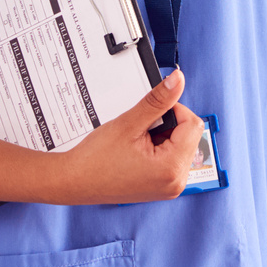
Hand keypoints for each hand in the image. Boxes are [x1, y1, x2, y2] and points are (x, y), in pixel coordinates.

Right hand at [52, 69, 205, 204]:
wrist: (73, 181)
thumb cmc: (96, 160)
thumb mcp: (130, 123)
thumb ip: (158, 100)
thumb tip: (178, 80)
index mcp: (172, 169)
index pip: (193, 125)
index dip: (173, 110)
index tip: (152, 113)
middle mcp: (176, 183)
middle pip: (189, 136)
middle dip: (168, 125)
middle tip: (141, 130)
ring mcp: (169, 187)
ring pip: (180, 145)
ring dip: (162, 136)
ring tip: (136, 142)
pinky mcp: (161, 187)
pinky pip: (171, 158)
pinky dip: (158, 148)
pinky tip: (137, 150)